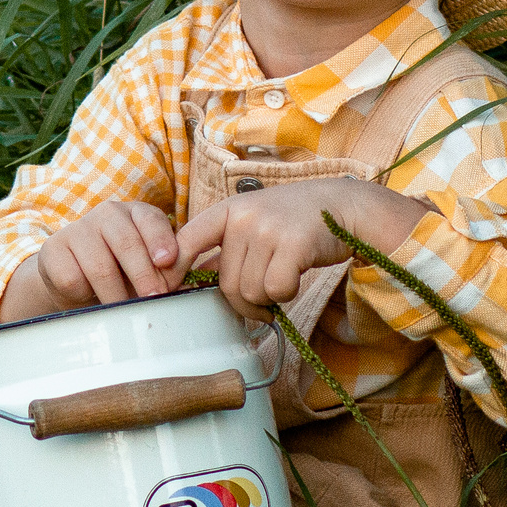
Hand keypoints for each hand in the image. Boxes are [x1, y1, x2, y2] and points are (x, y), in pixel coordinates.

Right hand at [0, 200, 182, 322]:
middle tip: (153, 298)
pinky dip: (84, 294)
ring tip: (124, 310)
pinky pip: (72, 278)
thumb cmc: (124, 274)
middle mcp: (107, 214)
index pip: (150, 219)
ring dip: (115, 294)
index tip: (168, 261)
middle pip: (126, 242)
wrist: (77, 283)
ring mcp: (77, 228)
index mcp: (136, 213)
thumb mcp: (151, 268)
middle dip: (143, 274)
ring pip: (100, 266)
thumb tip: (183, 274)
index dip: (160, 239)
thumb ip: (171, 267)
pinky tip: (89, 294)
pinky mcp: (52, 248)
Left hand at [172, 175, 423, 321]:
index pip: (186, 240)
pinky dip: (286, 294)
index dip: (171, 267)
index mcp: (227, 210)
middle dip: (244, 300)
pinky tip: (295, 276)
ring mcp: (268, 229)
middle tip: (262, 298)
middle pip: (226, 284)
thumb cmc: (292, 220)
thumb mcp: (252, 222)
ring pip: (251, 292)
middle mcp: (243, 217)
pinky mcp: (294, 245)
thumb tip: (192, 279)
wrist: (341, 206)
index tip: (164, 288)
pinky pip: (277, 291)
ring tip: (282, 277)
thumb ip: (225, 246)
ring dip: (268, 297)